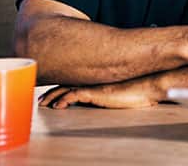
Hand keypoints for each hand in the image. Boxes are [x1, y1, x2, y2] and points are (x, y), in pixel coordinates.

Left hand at [38, 76, 162, 108]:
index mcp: (96, 80)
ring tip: (43, 104)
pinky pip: (74, 96)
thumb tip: (110, 95)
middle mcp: (92, 81)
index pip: (73, 82)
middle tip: (41, 100)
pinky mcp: (95, 93)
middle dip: (51, 93)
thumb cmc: (138, 89)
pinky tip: (57, 106)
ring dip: (52, 97)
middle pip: (65, 84)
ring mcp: (92, 86)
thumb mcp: (120, 90)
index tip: (50, 95)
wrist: (147, 85)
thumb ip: (111, 92)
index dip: (60, 88)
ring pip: (65, 90)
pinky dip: (63, 100)